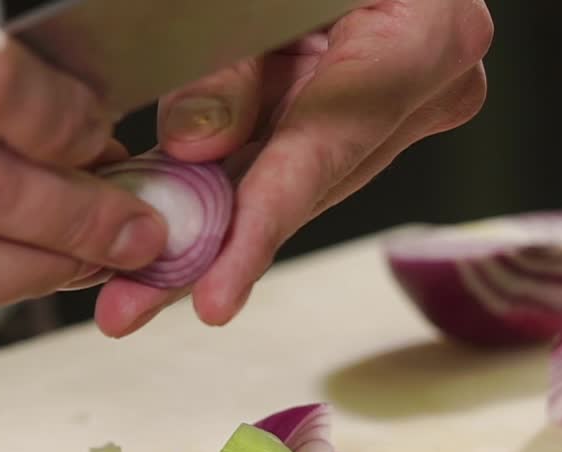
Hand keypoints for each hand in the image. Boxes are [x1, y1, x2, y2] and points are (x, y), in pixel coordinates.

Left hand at [93, 0, 493, 336]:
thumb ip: (234, 60)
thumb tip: (195, 146)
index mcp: (432, 36)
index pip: (326, 148)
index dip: (260, 227)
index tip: (211, 295)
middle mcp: (431, 89)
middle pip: (306, 188)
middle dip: (212, 251)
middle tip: (129, 306)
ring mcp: (406, 109)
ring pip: (294, 187)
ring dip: (211, 233)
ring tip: (131, 284)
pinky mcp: (372, 116)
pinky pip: (293, 163)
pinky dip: (227, 194)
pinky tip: (169, 228)